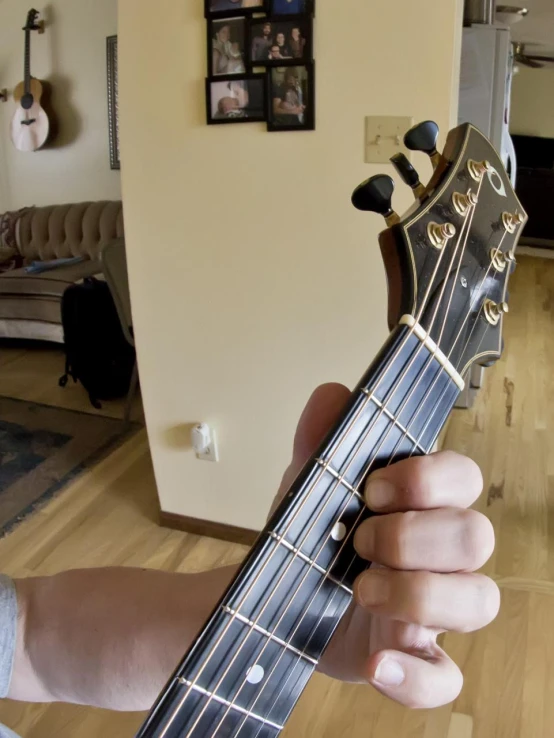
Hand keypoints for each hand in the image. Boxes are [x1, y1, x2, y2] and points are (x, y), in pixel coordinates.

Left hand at [275, 384, 498, 708]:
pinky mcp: (412, 657)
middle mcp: (438, 555)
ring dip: (422, 594)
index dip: (428, 480)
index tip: (371, 490)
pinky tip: (376, 660)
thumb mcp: (307, 487)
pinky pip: (446, 678)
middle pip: (477, 537)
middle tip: (360, 540)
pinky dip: (417, 675)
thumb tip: (332, 394)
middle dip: (417, 536)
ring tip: (362, 588)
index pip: (464, 478)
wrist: (271, 599)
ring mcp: (431, 610)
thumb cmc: (308, 536)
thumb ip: (319, 442)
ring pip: (480, 601)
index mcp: (420, 505)